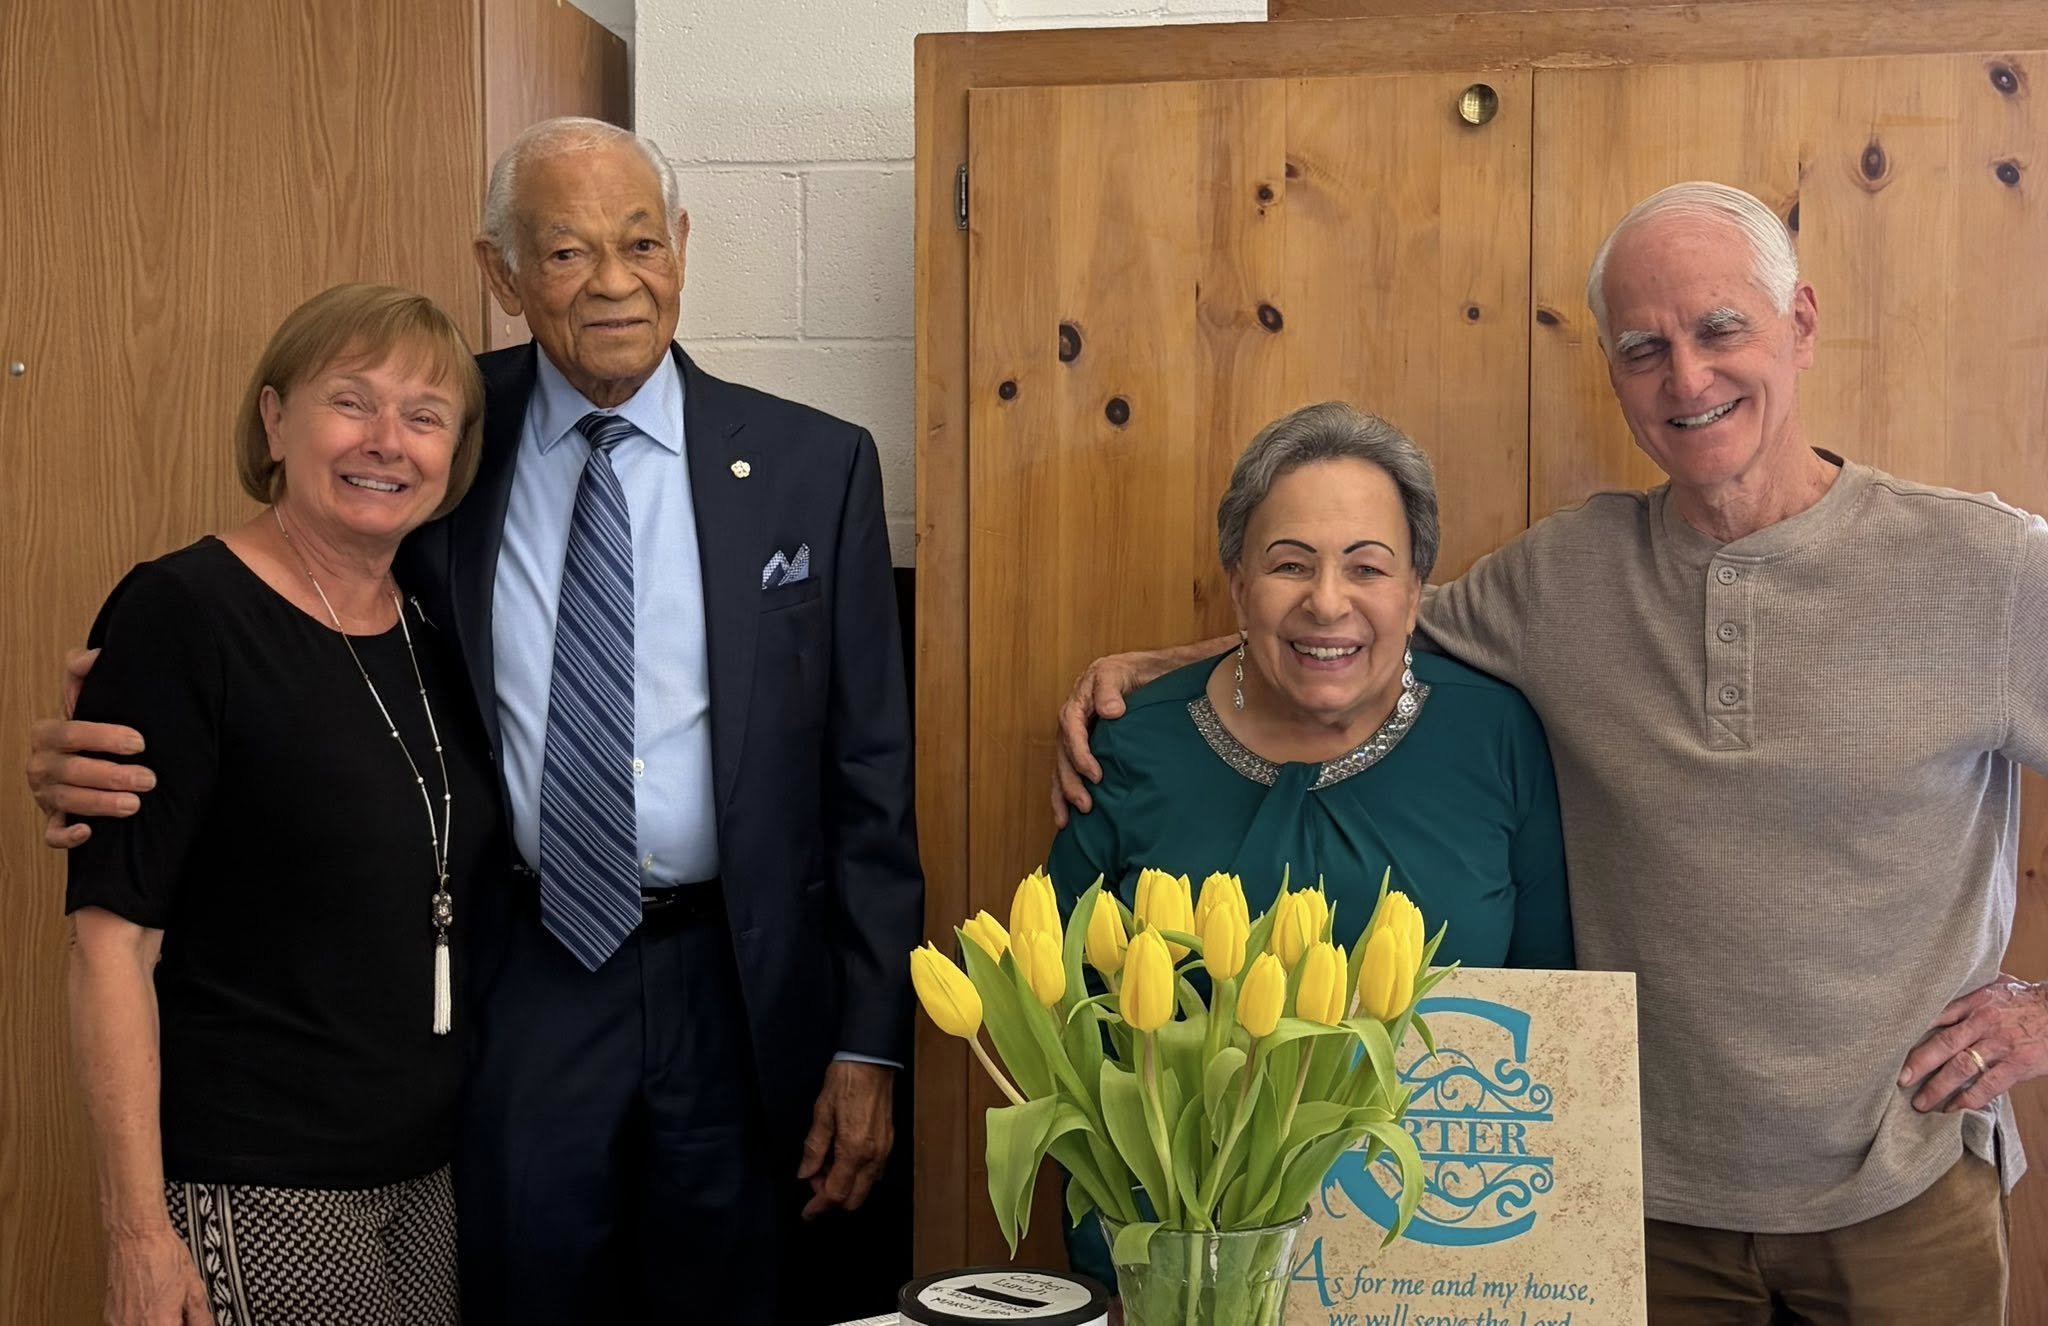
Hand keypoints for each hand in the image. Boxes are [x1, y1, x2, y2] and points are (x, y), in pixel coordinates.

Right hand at [27, 648, 152, 849]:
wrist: (82, 757)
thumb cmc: (89, 727)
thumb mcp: (85, 696)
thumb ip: (83, 672)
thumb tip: (96, 655)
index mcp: (47, 734)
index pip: (70, 733)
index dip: (103, 737)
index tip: (139, 742)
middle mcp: (41, 764)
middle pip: (70, 771)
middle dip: (110, 776)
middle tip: (148, 779)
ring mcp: (45, 794)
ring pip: (65, 802)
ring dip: (99, 804)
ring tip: (134, 805)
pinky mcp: (53, 818)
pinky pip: (51, 833)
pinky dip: (66, 835)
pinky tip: (88, 832)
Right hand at [104, 1226, 213, 1324]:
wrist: (136, 1237)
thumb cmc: (162, 1256)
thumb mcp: (194, 1287)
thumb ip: (200, 1317)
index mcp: (161, 1324)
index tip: (188, 1320)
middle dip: (171, 1323)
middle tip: (179, 1313)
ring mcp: (119, 1324)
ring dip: (156, 1322)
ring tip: (164, 1307)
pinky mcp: (109, 1317)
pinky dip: (141, 1321)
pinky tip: (150, 1305)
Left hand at [796, 1061, 894, 1218]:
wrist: (872, 1062)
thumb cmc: (846, 1082)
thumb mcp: (821, 1113)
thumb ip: (814, 1148)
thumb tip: (806, 1172)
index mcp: (853, 1150)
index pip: (836, 1192)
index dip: (819, 1205)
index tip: (807, 1212)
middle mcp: (873, 1156)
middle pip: (854, 1199)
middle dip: (832, 1196)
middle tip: (815, 1177)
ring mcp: (884, 1151)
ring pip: (865, 1188)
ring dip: (845, 1186)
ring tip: (826, 1164)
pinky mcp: (888, 1143)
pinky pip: (873, 1173)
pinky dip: (856, 1175)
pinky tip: (842, 1157)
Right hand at [1050, 652, 1150, 827]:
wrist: (1141, 673)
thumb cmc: (1129, 672)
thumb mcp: (1118, 672)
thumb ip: (1110, 689)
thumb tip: (1109, 712)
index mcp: (1076, 704)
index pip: (1071, 730)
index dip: (1080, 754)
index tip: (1096, 775)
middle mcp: (1071, 723)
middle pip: (1062, 755)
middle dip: (1070, 782)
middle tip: (1086, 805)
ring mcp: (1076, 738)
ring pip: (1061, 768)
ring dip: (1062, 794)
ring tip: (1067, 821)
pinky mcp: (1084, 749)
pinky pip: (1069, 771)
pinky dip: (1065, 793)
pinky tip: (1067, 817)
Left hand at [1899, 974, 2047, 1112]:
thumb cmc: (2026, 1000)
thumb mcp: (1994, 988)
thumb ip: (1966, 997)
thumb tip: (1933, 1002)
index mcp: (1975, 1002)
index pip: (1936, 1016)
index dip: (1912, 1032)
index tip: (1891, 1046)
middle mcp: (1984, 1022)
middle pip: (1943, 1043)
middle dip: (1918, 1063)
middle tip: (1899, 1079)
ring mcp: (2001, 1044)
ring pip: (1961, 1067)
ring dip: (1938, 1087)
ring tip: (1921, 1102)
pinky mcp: (2018, 1064)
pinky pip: (1988, 1085)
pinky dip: (1969, 1098)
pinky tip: (1953, 1107)